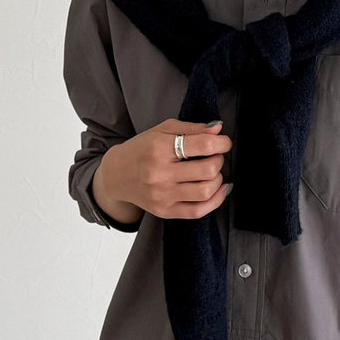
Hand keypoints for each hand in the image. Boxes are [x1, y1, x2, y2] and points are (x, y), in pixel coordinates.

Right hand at [100, 119, 232, 219]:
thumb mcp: (162, 130)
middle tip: (215, 157)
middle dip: (219, 160)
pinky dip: (216, 200)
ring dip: (218, 180)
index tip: (224, 143)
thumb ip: (192, 128)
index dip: (222, 143)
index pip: (203, 145)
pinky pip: (198, 211)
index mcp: (159, 148)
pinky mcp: (164, 211)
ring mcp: (162, 195)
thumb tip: (218, 129)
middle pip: (208, 169)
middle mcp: (160, 173)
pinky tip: (218, 189)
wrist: (116, 176)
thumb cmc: (141, 149)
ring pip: (206, 191)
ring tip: (212, 172)